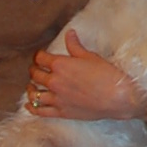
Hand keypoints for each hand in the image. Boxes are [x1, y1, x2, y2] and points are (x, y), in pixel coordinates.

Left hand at [27, 27, 142, 121]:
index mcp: (60, 65)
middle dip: (34, 70)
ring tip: (32, 86)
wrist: (116, 97)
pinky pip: (40, 111)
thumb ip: (75, 46)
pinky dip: (32, 107)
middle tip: (36, 69)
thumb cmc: (106, 75)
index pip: (40, 58)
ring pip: (34, 93)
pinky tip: (30, 104)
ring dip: (31, 88)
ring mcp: (56, 98)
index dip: (39, 55)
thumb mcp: (90, 56)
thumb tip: (69, 33)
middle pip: (35, 74)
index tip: (41, 56)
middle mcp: (54, 81)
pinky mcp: (61, 112)